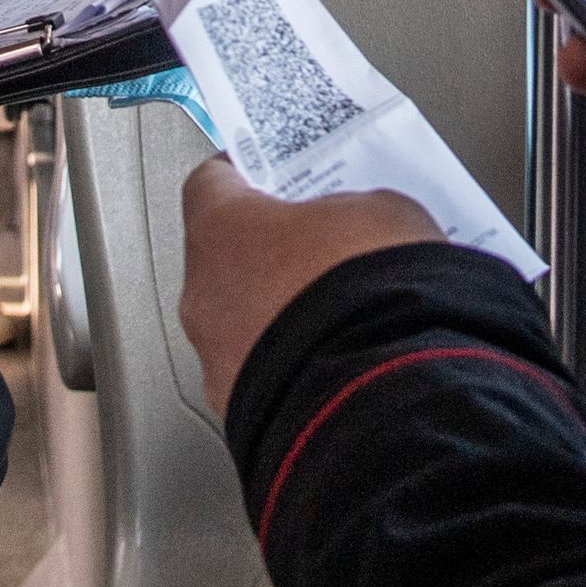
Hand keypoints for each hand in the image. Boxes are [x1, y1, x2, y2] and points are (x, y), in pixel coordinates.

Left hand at [177, 157, 437, 415]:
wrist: (382, 392)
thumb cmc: (368, 291)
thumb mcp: (382, 214)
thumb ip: (352, 209)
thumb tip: (356, 223)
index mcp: (221, 229)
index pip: (212, 183)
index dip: (250, 176)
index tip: (274, 173)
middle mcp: (202, 296)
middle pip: (227, 258)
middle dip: (273, 253)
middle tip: (322, 248)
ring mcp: (217, 361)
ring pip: (241, 323)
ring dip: (280, 316)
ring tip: (341, 313)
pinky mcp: (243, 412)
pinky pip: (264, 375)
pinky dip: (294, 365)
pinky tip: (341, 359)